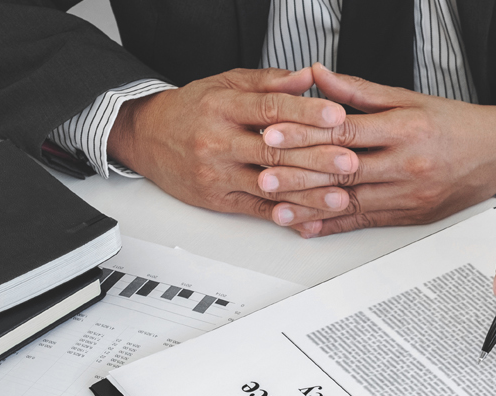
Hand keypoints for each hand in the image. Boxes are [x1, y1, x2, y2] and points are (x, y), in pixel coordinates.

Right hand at [107, 68, 358, 224]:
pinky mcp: (217, 198)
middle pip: (273, 150)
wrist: (146, 137)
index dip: (305, 113)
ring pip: (268, 185)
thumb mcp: (227, 84)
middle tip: (350, 161)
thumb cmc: (192, 108)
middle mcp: (218, 140)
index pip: (269, 109)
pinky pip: (256, 209)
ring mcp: (216, 173)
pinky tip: (309, 219)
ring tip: (340, 197)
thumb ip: (270, 82)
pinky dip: (285, 215)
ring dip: (308, 194)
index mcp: (222, 107)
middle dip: (316, 158)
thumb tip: (309, 76)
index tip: (336, 116)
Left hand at [258, 64, 495, 236]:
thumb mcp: (410, 98)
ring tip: (277, 207)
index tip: (275, 133)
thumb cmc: (458, 125)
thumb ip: (360, 91)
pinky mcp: (411, 216)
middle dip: (299, 174)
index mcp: (406, 130)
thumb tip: (318, 75)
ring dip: (311, 206)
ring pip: (351, 203)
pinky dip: (335, 225)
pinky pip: (367, 221)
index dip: (307, 135)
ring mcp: (410, 195)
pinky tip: (310, 226)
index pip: (347, 133)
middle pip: (344, 172)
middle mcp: (408, 166)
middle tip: (263, 174)